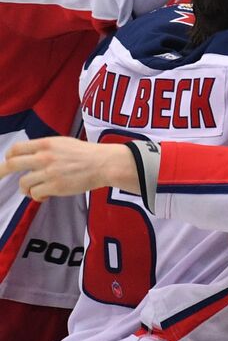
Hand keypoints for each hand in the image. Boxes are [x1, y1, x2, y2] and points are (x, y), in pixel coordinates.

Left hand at [1, 138, 136, 200]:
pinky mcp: (55, 186)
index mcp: (46, 144)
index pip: (16, 149)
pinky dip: (38, 197)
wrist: (104, 164)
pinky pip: (35, 194)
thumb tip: (30, 156)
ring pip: (23, 183)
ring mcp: (49, 172)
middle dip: (1, 172)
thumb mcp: (64, 143)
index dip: (9, 156)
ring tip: (37, 190)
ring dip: (27, 189)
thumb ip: (46, 148)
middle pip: (11, 164)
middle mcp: (44, 157)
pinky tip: (46, 196)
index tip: (7, 162)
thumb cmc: (87, 154)